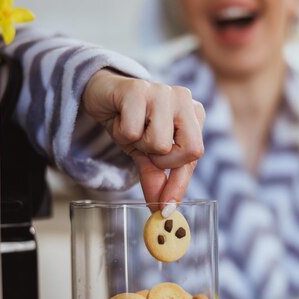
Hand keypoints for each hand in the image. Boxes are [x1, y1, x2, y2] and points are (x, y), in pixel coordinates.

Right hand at [81, 69, 204, 210]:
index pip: (195, 155)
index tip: (166, 207)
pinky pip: (132, 131)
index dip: (179, 183)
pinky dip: (121, 132)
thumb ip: (158, 179)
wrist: (103, 94)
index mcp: (194, 114)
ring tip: (132, 129)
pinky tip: (119, 118)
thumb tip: (162, 210)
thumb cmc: (132, 121)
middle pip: (190, 150)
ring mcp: (163, 90)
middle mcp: (185, 99)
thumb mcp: (147, 154)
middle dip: (162, 160)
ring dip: (138, 144)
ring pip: (160, 143)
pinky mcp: (137, 88)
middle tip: (146, 150)